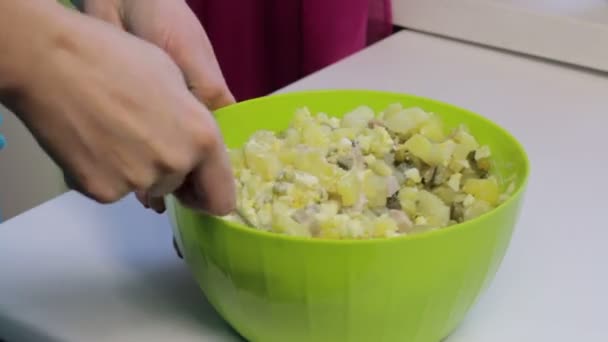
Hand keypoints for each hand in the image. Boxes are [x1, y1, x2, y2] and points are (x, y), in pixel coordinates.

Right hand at [12, 7, 234, 214]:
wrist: (54, 62)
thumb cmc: (118, 58)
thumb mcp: (176, 82)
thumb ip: (193, 123)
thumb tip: (194, 145)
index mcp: (203, 139)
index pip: (221, 199)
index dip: (208, 193)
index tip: (196, 187)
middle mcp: (176, 166)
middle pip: (179, 187)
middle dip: (168, 170)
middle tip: (142, 137)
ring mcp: (138, 182)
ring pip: (146, 186)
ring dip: (136, 169)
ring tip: (112, 131)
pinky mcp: (103, 191)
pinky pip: (113, 188)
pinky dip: (104, 172)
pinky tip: (91, 141)